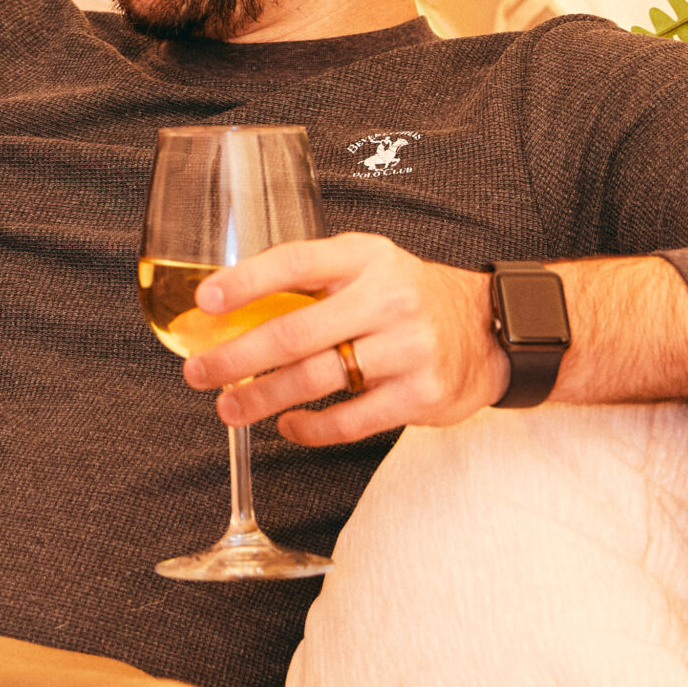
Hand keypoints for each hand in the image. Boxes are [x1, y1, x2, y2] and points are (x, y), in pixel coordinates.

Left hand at [179, 234, 505, 445]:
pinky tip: (288, 426)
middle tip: (199, 373)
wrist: (489, 331)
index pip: (297, 261)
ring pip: (315, 380)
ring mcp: (407, 348)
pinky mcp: (419, 395)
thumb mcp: (366, 267)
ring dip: (262, 399)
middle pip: (295, 332)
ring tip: (230, 409)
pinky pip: (349, 421)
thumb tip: (230, 309)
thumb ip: (311, 279)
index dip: (246, 281)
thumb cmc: (407, 298)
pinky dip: (309, 428)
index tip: (205, 300)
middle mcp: (388, 298)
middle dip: (235, 357)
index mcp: (366, 258)